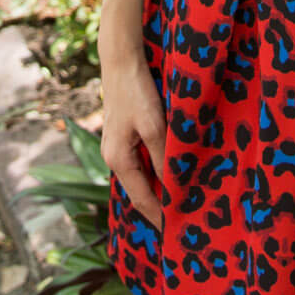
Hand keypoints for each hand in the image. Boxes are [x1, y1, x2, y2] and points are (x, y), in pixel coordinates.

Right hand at [101, 48, 165, 232]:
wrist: (121, 61)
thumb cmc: (136, 92)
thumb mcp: (154, 127)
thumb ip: (163, 159)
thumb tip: (173, 188)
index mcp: (118, 160)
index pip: (142, 199)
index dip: (160, 216)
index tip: (177, 233)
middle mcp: (112, 157)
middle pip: (138, 190)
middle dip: (158, 206)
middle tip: (182, 221)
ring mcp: (115, 145)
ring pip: (139, 176)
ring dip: (156, 189)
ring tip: (178, 201)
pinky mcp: (121, 134)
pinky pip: (138, 162)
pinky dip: (153, 172)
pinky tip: (167, 172)